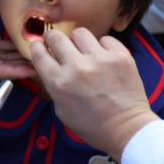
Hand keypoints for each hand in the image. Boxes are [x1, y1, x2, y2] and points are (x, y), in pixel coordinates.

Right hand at [29, 28, 158, 161]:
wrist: (127, 129)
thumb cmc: (92, 125)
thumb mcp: (61, 110)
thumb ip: (53, 85)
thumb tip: (50, 65)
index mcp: (59, 83)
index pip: (38, 53)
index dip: (37, 47)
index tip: (40, 45)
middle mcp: (77, 67)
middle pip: (56, 37)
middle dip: (54, 39)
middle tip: (58, 43)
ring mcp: (100, 59)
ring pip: (80, 33)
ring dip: (78, 42)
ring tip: (84, 51)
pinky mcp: (120, 55)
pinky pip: (105, 39)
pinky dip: (103, 47)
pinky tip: (104, 58)